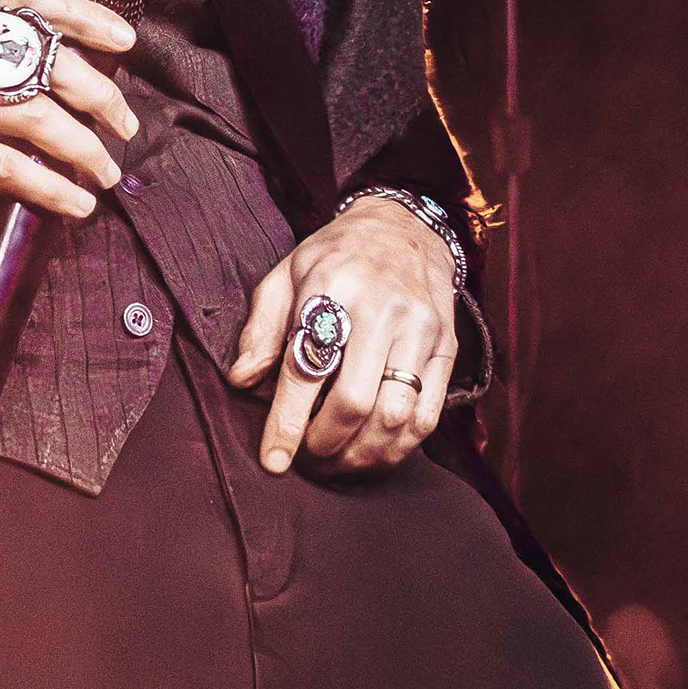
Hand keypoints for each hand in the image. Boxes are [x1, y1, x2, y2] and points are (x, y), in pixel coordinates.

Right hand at [0, 0, 139, 270]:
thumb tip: (67, 79)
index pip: (30, 1)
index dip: (86, 16)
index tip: (127, 41)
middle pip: (44, 58)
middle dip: (98, 94)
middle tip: (124, 128)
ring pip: (33, 113)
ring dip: (82, 147)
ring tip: (104, 173)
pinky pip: (5, 164)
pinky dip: (48, 186)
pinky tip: (72, 205)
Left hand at [226, 200, 457, 475]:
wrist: (404, 226)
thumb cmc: (335, 257)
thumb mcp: (285, 274)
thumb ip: (260, 328)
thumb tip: (241, 380)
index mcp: (330, 288)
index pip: (305, 369)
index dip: (286, 423)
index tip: (274, 462)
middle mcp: (379, 309)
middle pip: (354, 400)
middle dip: (326, 443)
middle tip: (308, 458)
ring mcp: (419, 329)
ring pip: (395, 414)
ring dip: (363, 452)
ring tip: (339, 462)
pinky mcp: (446, 345)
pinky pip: (429, 412)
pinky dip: (401, 445)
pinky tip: (377, 451)